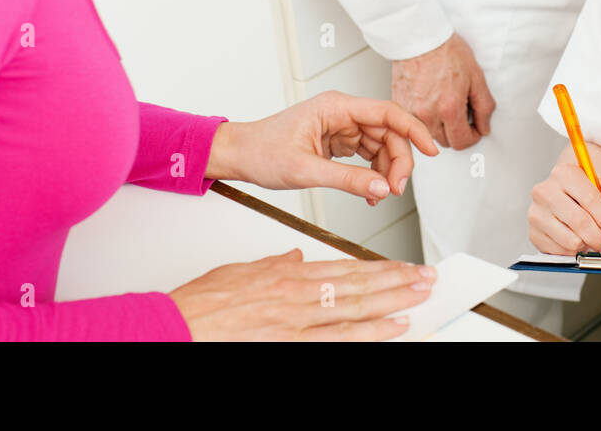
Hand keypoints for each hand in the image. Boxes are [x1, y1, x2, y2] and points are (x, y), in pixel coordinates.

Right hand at [168, 249, 435, 340]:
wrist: (173, 327)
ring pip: (356, 310)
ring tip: (421, 297)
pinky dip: (369, 333)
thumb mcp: (239, 272)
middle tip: (427, 277)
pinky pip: (339, 339)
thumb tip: (295, 257)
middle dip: (397, 281)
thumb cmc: (200, 305)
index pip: (345, 268)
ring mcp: (296, 323)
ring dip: (394, 303)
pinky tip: (394, 328)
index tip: (403, 266)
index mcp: (286, 276)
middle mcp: (297, 297)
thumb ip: (272, 265)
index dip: (379, 267)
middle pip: (358, 286)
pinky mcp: (289, 344)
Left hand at [210, 91, 437, 204]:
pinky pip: (367, 154)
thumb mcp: (305, 170)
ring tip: (380, 195)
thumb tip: (381, 188)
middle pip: (389, 132)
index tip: (431, 150)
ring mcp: (341, 126)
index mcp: (336, 106)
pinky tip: (370, 191)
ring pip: (381, 144)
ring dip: (387, 170)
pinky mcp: (338, 141)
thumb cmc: (262, 152)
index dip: (413, 130)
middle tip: (395, 190)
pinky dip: (373, 173)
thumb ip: (347, 179)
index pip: (387, 113)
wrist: (239, 155)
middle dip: (398, 161)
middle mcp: (342, 112)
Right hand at [391, 32, 495, 149]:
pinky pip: (414, 121)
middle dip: (457, 132)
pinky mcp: (399, 105)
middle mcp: (428, 114)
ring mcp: (411, 111)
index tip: (474, 129)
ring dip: (440, 126)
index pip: (462, 142)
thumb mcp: (476, 76)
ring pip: (428, 134)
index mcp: (449, 108)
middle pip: (445, 142)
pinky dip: (424, 117)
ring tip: (444, 105)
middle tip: (461, 113)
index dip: (472, 137)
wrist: (418, 37)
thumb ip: (484, 106)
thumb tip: (484, 126)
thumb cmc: (445, 50)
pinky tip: (430, 101)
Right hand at [528, 141, 600, 253]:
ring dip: (587, 244)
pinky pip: (559, 252)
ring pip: (570, 240)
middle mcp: (545, 191)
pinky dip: (573, 251)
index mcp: (564, 173)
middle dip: (600, 236)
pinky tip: (576, 238)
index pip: (590, 199)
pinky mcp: (534, 233)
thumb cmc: (593, 184)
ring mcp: (536, 213)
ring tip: (590, 236)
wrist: (573, 189)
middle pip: (580, 222)